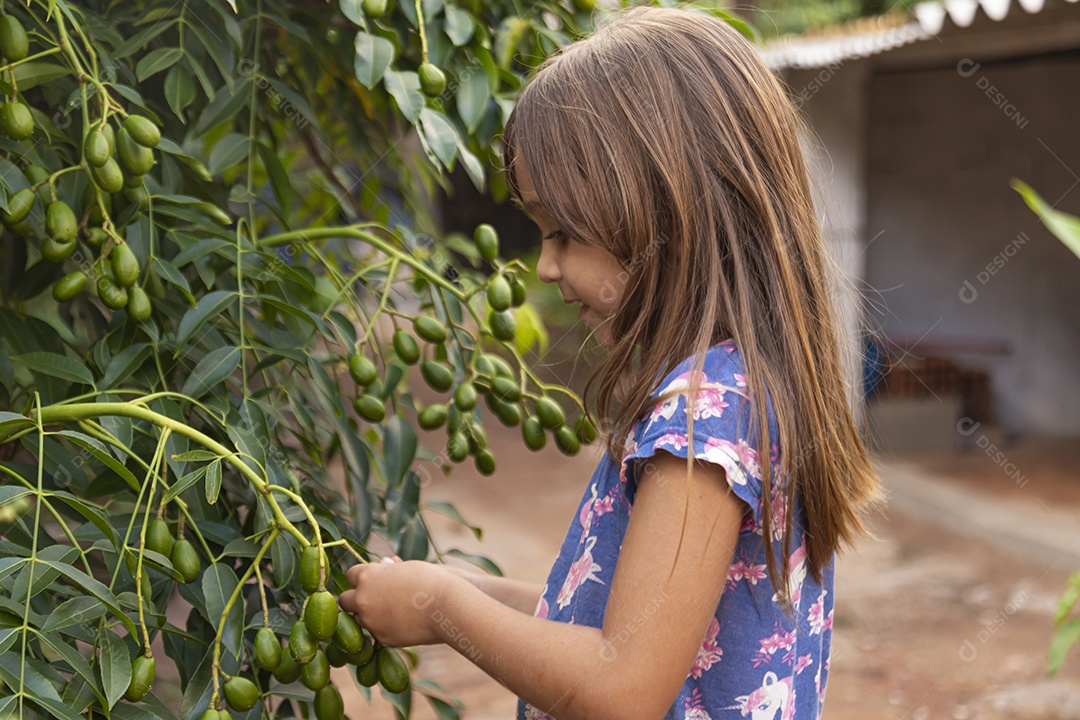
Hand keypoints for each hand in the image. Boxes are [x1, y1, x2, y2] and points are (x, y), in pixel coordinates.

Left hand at [339, 556, 458, 647]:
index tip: (372, 579)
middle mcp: (364, 599)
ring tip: (394, 610)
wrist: (448, 607)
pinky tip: (403, 621)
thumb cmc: (431, 580)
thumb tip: (383, 564)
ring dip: (370, 614)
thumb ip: (390, 569)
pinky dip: (385, 628)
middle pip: (345, 600)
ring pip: (360, 618)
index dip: (361, 577)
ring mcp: (371, 621)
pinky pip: (376, 632)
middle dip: (356, 599)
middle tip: (374, 598)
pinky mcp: (382, 638)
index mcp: (368, 577)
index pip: (350, 575)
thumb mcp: (409, 568)